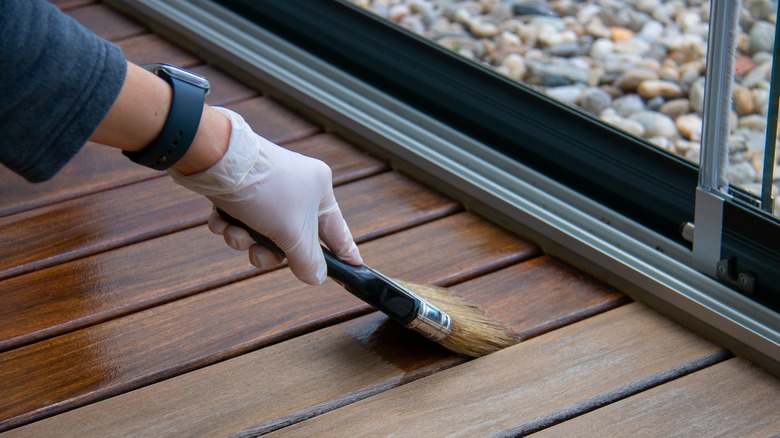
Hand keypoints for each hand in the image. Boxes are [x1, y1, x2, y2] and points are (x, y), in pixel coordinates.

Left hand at [170, 107, 361, 284]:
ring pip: (262, 231)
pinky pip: (240, 218)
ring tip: (234, 232)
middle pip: (291, 238)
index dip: (344, 251)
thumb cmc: (263, 191)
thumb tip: (317, 277)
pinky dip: (229, 225)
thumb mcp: (291, 234)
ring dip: (245, 239)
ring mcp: (266, 186)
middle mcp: (296, 186)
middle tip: (258, 253)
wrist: (215, 160)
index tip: (354, 266)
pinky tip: (222, 220)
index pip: (336, 230)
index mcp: (318, 189)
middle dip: (269, 250)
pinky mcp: (240, 187)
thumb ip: (307, 261)